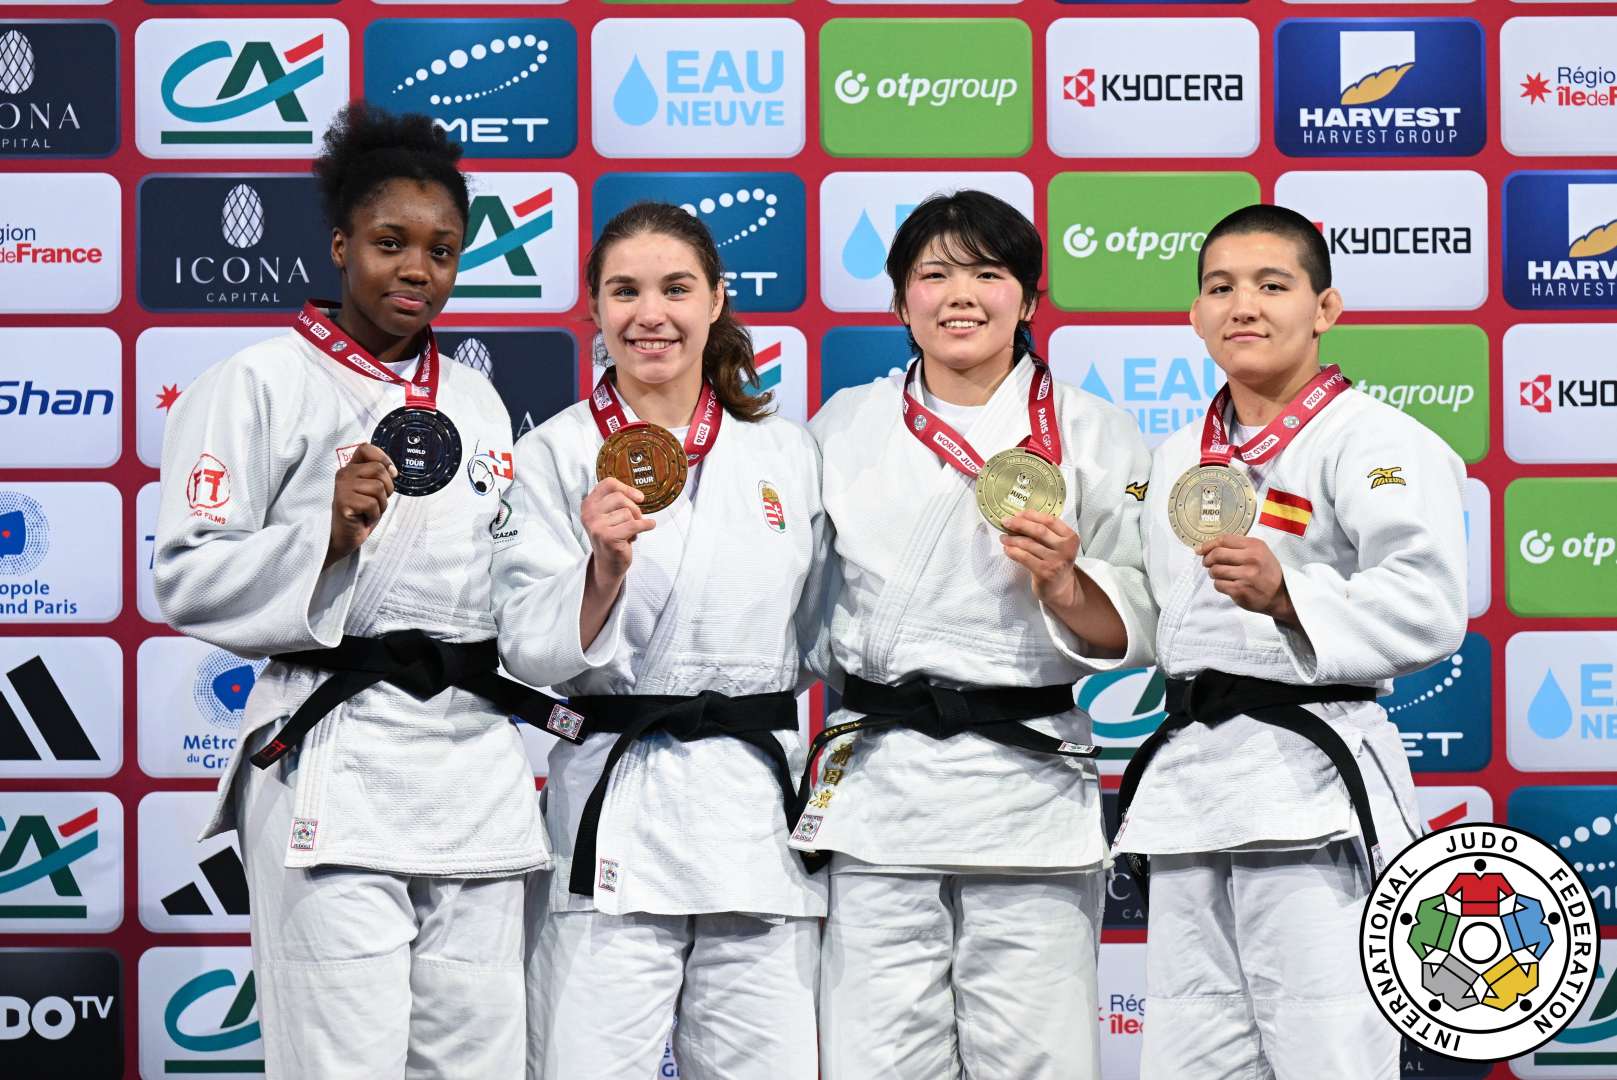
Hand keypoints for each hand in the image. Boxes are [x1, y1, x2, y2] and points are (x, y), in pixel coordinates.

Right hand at [326, 444, 395, 566]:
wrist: (345, 535)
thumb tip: (393, 471)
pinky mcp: (344, 503)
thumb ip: (380, 476)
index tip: (391, 473)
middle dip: (387, 488)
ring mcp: (342, 488)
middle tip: (376, 501)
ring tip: (369, 511)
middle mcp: (344, 474)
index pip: (366, 448)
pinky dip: (374, 514)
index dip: (383, 458)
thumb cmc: (361, 512)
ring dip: (381, 504)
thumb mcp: (372, 489)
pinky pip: (372, 504)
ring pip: (378, 487)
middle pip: (379, 470)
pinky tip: (364, 518)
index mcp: (351, 468)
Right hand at [581, 477, 655, 587]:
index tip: (638, 497)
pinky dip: (646, 525)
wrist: (608, 564)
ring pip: (628, 513)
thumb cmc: (611, 537)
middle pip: (620, 498)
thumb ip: (617, 501)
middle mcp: (589, 514)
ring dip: (635, 522)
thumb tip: (639, 495)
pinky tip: (648, 527)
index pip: (608, 484)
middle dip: (634, 508)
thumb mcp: (608, 515)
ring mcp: (597, 526)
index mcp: (588, 505)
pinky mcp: (608, 537)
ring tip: (629, 533)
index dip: (626, 488)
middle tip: (636, 519)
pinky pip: (634, 524)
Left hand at [1000, 510, 1081, 610]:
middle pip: (1039, 530)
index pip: (1050, 520)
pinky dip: (1013, 552)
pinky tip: (1007, 549)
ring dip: (1012, 539)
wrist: (1060, 588)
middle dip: (1019, 524)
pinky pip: (1024, 557)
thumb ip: (1045, 532)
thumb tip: (1019, 517)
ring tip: (1003, 537)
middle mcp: (1066, 548)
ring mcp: (1056, 561)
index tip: (1017, 514)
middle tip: (1005, 522)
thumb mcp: (1057, 545)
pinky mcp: (1045, 572)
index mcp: (1071, 537)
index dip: (1032, 515)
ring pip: (1029, 544)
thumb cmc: (1055, 562)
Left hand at [1195, 534, 1298, 626]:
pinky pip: (1219, 585)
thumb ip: (1238, 547)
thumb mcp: (1259, 552)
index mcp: (1255, 546)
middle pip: (1216, 554)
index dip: (1208, 544)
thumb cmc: (1267, 571)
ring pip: (1215, 570)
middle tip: (1207, 563)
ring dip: (1213, 573)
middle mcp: (1251, 559)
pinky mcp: (1241, 590)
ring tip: (1219, 575)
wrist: (1281, 594)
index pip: (1224, 540)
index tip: (1200, 550)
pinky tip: (1227, 584)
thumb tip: (1208, 548)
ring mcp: (1246, 575)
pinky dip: (1219, 584)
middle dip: (1207, 559)